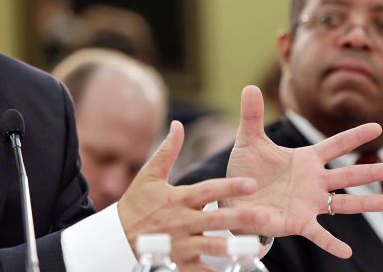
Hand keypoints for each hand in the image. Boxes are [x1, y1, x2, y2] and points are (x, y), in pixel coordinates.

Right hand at [118, 120, 269, 269]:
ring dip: (237, 247)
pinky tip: (240, 269)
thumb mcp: (148, 176)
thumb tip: (178, 125)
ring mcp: (182, 245)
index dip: (230, 187)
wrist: (117, 239)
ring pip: (213, 247)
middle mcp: (182, 222)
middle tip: (266, 215)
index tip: (252, 184)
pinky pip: (204, 270)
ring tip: (259, 246)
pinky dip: (220, 271)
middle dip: (242, 218)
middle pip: (217, 220)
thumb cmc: (135, 204)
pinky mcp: (181, 264)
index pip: (208, 191)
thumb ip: (167, 151)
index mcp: (178, 199)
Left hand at [224, 85, 382, 258]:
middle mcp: (313, 181)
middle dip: (369, 172)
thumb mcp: (249, 140)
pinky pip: (318, 234)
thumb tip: (249, 86)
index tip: (377, 127)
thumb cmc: (248, 169)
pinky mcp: (298, 222)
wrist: (235, 198)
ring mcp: (309, 203)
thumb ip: (252, 115)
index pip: (335, 146)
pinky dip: (331, 243)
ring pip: (341, 203)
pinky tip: (346, 252)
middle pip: (347, 175)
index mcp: (305, 159)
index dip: (355, 136)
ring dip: (362, 204)